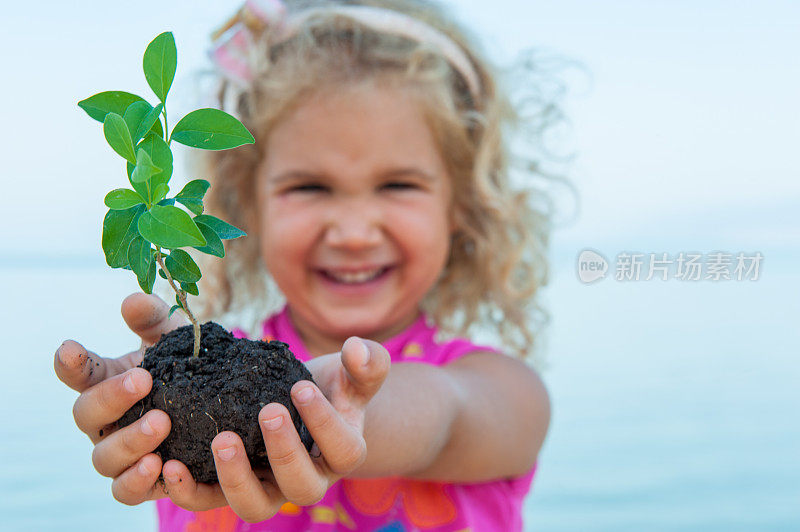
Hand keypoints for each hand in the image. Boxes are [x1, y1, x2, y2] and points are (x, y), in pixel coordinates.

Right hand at [54, 293, 185, 503]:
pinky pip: (126, 492)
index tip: (70, 348)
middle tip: (145, 379)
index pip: (76, 372)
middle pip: (87, 415)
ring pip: (104, 458)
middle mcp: (105, 422)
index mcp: (106, 382)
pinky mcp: (142, 482)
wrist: (221, 407)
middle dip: (112, 396)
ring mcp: (120, 454)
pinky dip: (137, 482)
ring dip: (129, 441)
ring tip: (161, 423)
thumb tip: (131, 301)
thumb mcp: (175, 339)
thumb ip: (154, 319)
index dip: (70, 362)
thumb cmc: (187, 367)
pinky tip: (161, 466)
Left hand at [160, 336, 390, 522]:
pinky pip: (210, 503)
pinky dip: (190, 491)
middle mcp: (308, 480)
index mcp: (342, 453)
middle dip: (285, 452)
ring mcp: (269, 489)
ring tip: (221, 440)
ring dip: (237, 479)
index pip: (343, 449)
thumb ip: (365, 362)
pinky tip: (171, 463)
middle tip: (268, 411)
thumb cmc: (330, 386)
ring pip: (257, 507)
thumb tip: (358, 350)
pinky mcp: (231, 488)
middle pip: (302, 487)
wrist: (299, 402)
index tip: (301, 387)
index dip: (324, 423)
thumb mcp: (352, 372)